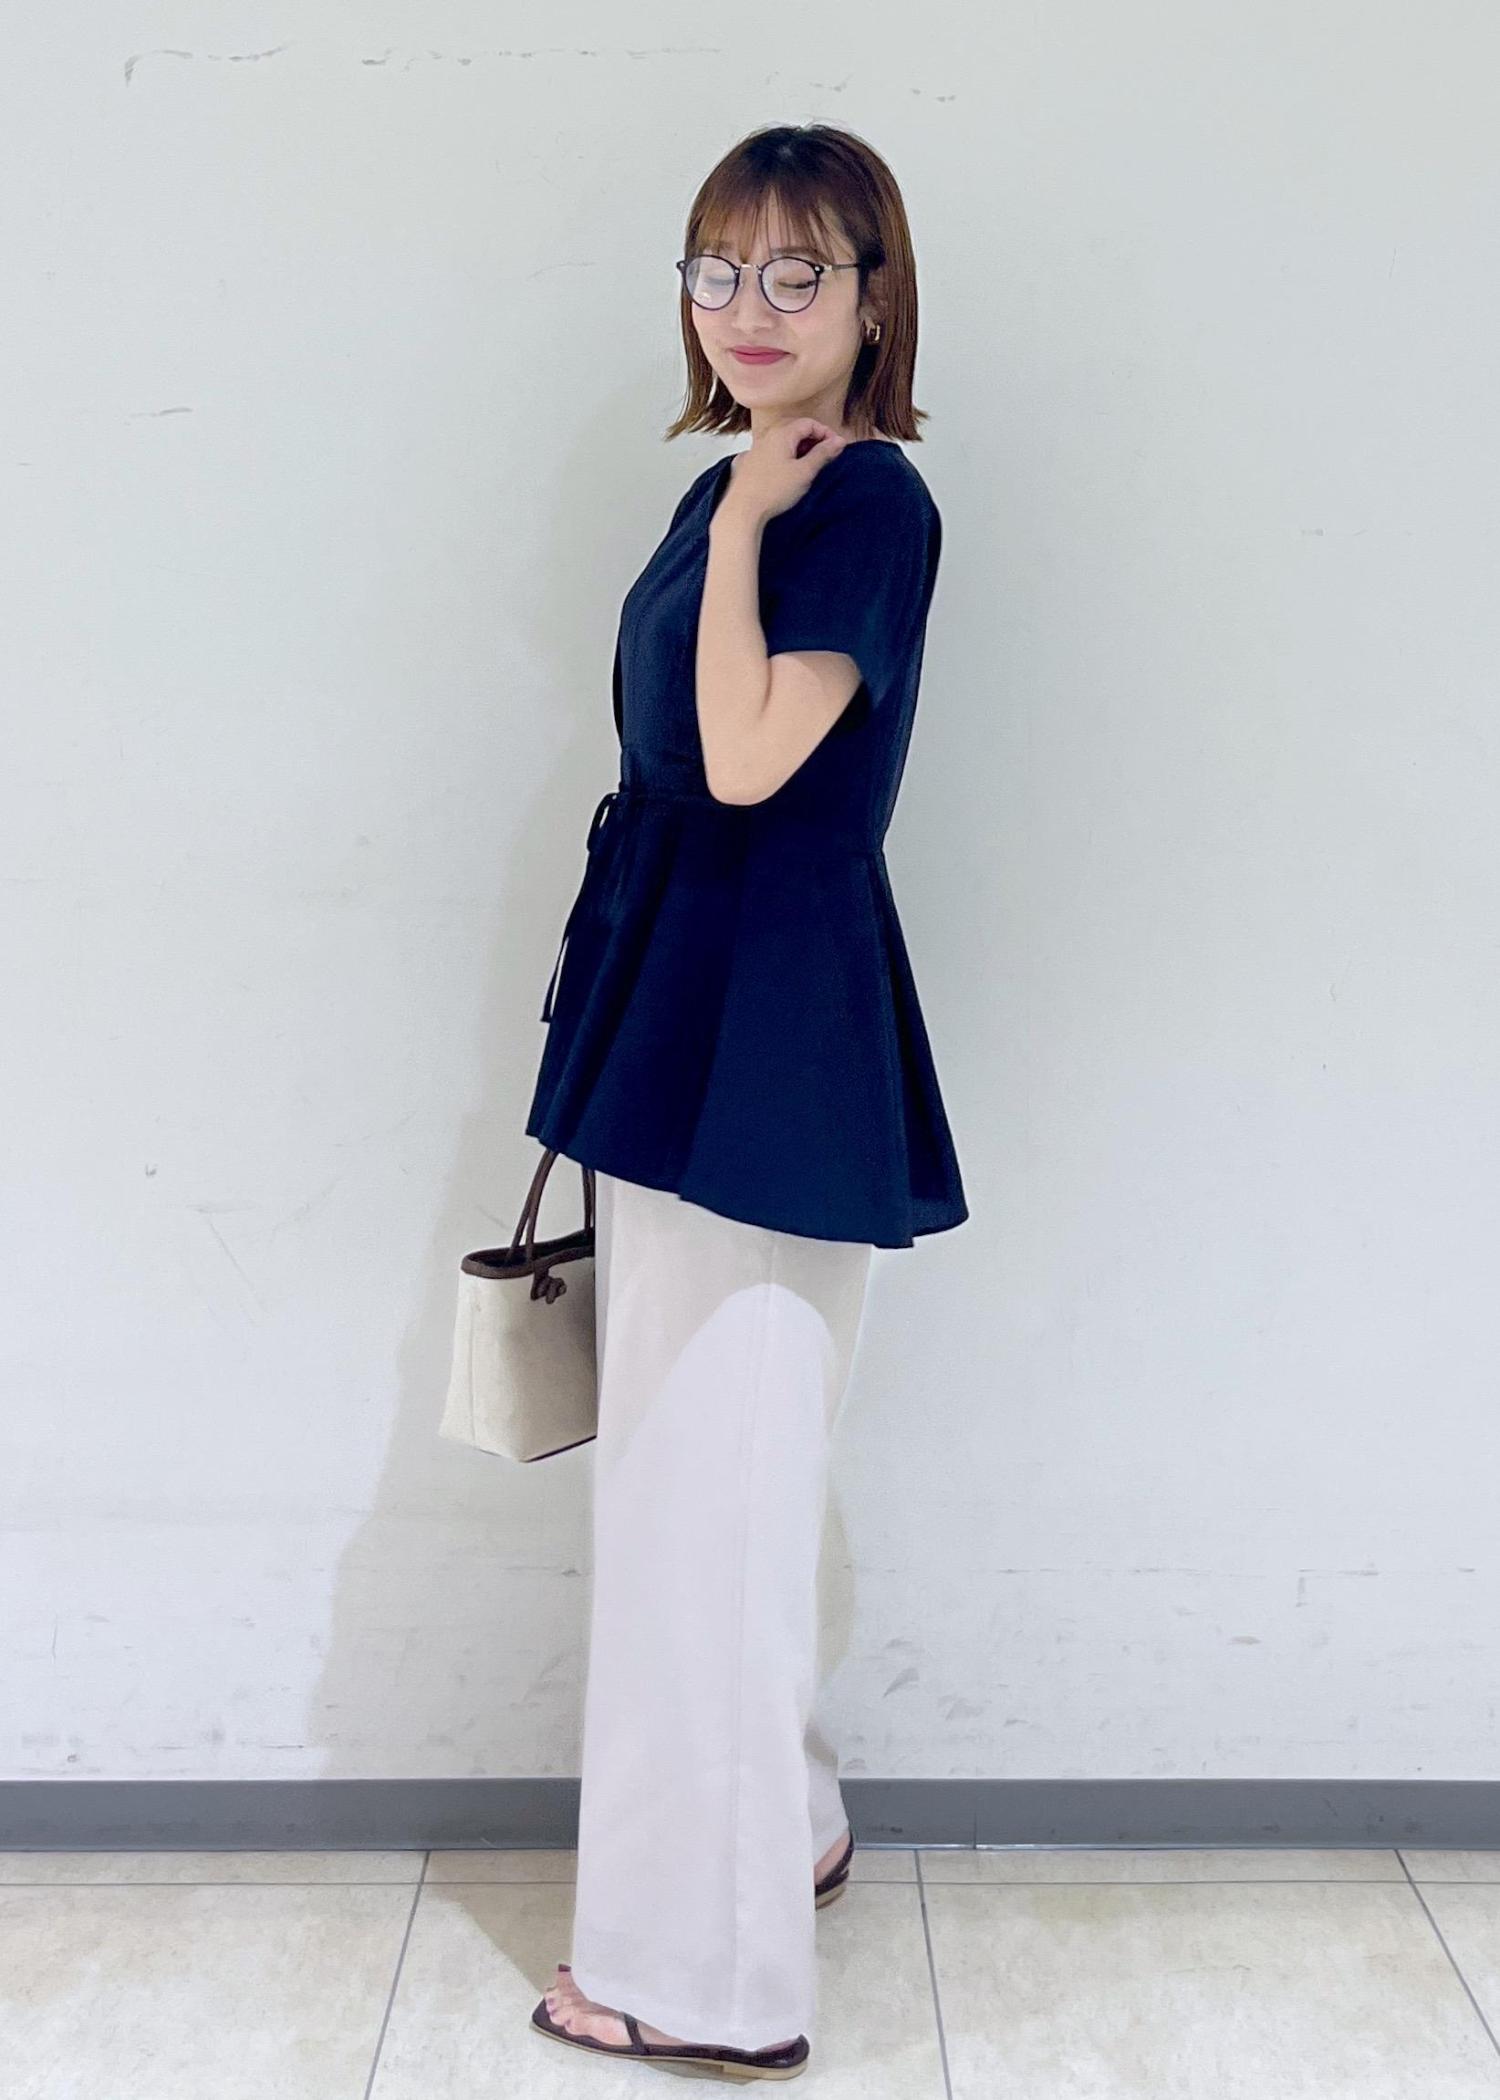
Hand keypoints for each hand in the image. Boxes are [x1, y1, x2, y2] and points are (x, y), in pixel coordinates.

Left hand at [714, 418, 846, 530]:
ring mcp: (757, 448)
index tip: (835, 448)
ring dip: (799, 448)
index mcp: (781, 433)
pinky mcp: (751, 462)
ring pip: (784, 439)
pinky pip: (773, 450)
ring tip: (808, 466)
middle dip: (813, 439)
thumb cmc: (772, 492)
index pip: (809, 423)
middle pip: (796, 428)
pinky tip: (789, 472)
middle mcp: (767, 436)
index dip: (825, 433)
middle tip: (824, 455)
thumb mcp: (805, 472)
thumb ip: (823, 454)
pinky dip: (786, 455)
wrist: (743, 510)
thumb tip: (838, 441)